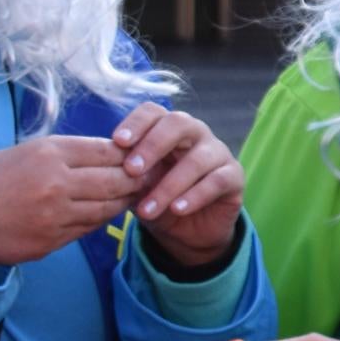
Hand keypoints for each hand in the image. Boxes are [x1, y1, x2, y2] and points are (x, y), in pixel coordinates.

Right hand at [0, 135, 134, 265]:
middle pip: (118, 180)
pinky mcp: (50, 240)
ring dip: (122, 202)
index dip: (133, 156)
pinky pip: (88, 228)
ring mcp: (54, 214)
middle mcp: (55, 182)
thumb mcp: (28, 153)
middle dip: (137, 181)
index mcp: (49, 153)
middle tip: (151, 179)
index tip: (145, 158)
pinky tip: (102, 213)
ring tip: (133, 196)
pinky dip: (99, 220)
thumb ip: (71, 154)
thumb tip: (119, 154)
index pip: (110, 152)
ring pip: (108, 208)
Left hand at [106, 104, 244, 270]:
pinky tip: (177, 210)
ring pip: (198, 159)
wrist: (187, 228)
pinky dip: (195, 196)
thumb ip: (126, 170)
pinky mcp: (235, 176)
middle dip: (153, 145)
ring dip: (169, 185)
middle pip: (179, 123)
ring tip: (148, 209)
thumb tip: (105, 165)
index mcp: (166, 128)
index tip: (117, 142)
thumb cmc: (156, 196)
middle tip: (131, 170)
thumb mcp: (135, 183)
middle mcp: (195, 133)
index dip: (136, 123)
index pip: (153, 112)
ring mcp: (218, 153)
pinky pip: (217, 181)